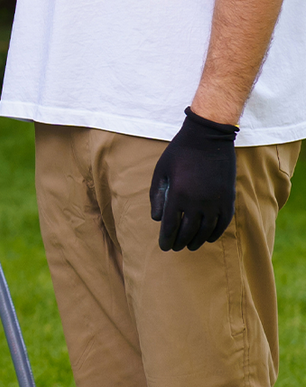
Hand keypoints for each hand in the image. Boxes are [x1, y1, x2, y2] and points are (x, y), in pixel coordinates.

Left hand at [150, 108, 239, 251]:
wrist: (208, 138)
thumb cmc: (179, 153)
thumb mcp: (161, 171)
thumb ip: (157, 196)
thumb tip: (157, 219)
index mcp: (178, 195)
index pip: (171, 226)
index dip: (166, 239)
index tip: (164, 246)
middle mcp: (198, 202)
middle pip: (188, 232)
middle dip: (179, 242)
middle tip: (174, 248)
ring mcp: (215, 201)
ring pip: (206, 230)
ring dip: (196, 241)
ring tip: (189, 246)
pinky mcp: (228, 199)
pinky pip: (223, 223)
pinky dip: (215, 233)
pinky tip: (208, 238)